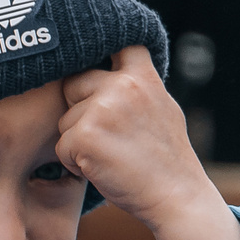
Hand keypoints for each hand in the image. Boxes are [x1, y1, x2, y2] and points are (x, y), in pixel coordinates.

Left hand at [59, 46, 239, 239]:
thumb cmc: (167, 159)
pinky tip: (102, 169)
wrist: (177, 197)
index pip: (114, 42)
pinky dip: (75, 163)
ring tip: (110, 156)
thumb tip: (111, 65)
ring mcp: (101, 109)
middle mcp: (122, 86)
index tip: (94, 62)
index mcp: (142, 76)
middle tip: (107, 137)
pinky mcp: (84, 136)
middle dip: (80, 110)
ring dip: (78, 142)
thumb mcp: (161, 108)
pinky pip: (62, 146)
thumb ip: (136, 86)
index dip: (99, 50)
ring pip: (65, 120)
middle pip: (74, 83)